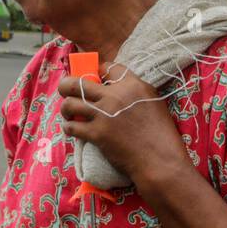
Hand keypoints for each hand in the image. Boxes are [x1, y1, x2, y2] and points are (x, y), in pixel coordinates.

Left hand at [58, 64, 190, 184]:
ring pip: (70, 104)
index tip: (94, 79)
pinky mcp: (96, 134)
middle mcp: (115, 96)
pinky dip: (69, 128)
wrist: (159, 160)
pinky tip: (72, 129)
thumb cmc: (161, 134)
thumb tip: (114, 89)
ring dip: (66, 108)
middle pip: (78, 82)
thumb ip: (134, 92)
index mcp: (133, 85)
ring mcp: (104, 115)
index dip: (97, 72)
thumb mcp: (153, 102)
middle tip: (65, 90)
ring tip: (68, 112)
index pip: (107, 67)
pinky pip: (72, 126)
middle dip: (66, 85)